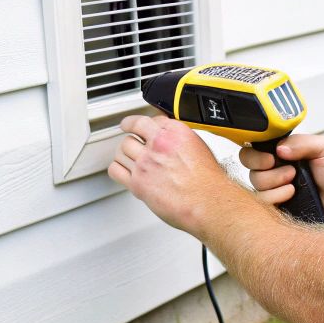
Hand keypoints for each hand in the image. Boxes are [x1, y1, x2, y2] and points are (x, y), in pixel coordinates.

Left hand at [109, 114, 238, 235]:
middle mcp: (158, 145)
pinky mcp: (137, 183)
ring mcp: (145, 163)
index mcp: (175, 132)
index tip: (139, 127)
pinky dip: (116, 168)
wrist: (207, 202)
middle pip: (132, 133)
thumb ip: (179, 141)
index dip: (142, 125)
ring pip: (121, 149)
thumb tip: (171, 142)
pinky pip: (115, 169)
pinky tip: (121, 168)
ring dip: (124, 153)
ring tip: (127, 157)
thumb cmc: (208, 182)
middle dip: (132, 139)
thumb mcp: (199, 148)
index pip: (149, 120)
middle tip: (133, 142)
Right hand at [238, 133, 323, 225]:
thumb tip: (279, 148)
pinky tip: (292, 195)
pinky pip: (263, 205)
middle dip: (267, 170)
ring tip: (294, 184)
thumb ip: (301, 143)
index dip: (256, 154)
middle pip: (250, 169)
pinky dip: (276, 198)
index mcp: (282, 151)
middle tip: (290, 171)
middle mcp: (276, 169)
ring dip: (274, 185)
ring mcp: (276, 188)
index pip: (253, 149)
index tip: (271, 158)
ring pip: (255, 187)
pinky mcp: (279, 206)